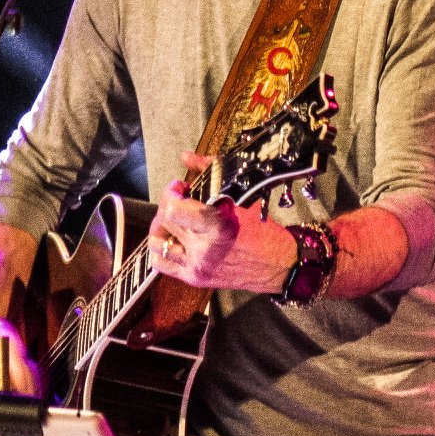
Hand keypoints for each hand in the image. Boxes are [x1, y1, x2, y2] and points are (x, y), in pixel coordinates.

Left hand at [147, 150, 298, 292]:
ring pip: (156, 243)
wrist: (278, 265)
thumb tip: (186, 156)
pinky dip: (160, 250)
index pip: (172, 209)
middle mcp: (204, 248)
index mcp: (218, 226)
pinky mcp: (194, 278)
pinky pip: (160, 263)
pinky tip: (172, 240)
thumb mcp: (241, 199)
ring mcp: (197, 265)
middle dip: (167, 204)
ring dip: (161, 227)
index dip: (170, 192)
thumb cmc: (263, 231)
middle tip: (180, 200)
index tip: (180, 187)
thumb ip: (210, 174)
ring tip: (173, 221)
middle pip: (164, 221)